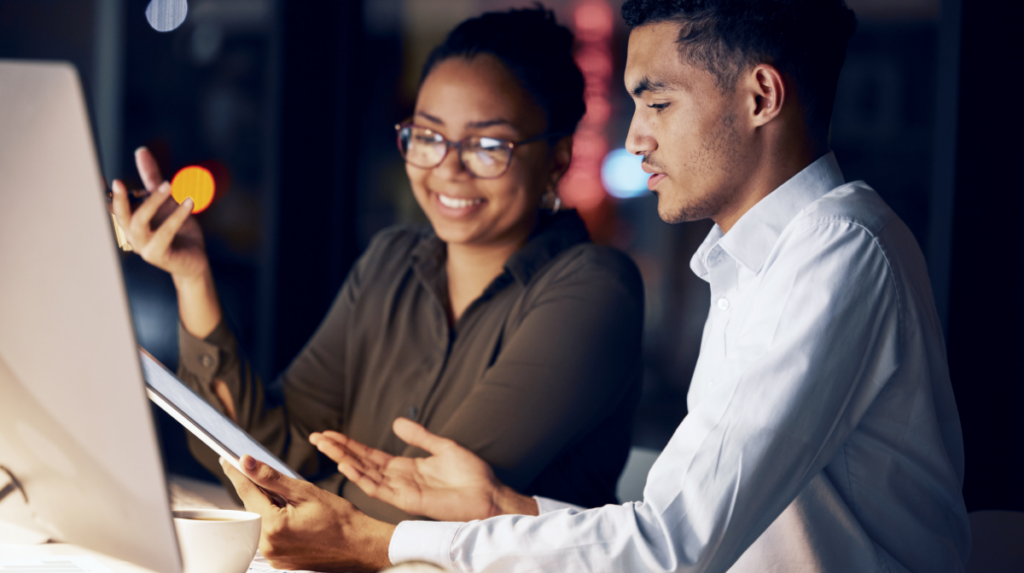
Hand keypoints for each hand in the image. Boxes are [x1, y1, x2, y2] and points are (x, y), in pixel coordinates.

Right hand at [111, 147, 208, 280]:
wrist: (195, 260)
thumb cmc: (178, 230)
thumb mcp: (167, 200)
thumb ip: (152, 178)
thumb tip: (140, 151)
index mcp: (131, 221)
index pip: (113, 207)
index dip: (103, 193)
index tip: (100, 177)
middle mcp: (132, 235)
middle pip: (121, 215)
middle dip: (119, 199)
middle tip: (120, 182)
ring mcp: (144, 247)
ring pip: (139, 223)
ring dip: (152, 202)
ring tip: (167, 185)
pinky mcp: (159, 255)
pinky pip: (164, 233)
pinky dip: (176, 216)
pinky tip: (188, 202)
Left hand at [220, 455, 394, 572]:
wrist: (360, 546)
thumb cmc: (340, 520)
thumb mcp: (305, 492)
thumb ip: (271, 477)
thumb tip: (247, 463)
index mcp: (273, 526)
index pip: (246, 491)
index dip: (237, 472)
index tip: (228, 459)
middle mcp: (268, 546)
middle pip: (252, 508)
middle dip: (260, 492)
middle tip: (282, 484)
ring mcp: (274, 556)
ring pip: (261, 521)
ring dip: (270, 508)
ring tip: (297, 506)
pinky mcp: (280, 561)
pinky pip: (270, 535)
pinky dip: (277, 522)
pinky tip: (297, 519)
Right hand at [310, 418, 537, 521]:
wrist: (488, 494)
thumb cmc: (471, 475)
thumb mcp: (442, 447)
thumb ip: (419, 436)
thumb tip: (396, 423)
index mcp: (405, 467)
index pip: (369, 455)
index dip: (349, 445)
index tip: (330, 434)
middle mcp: (398, 479)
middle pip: (360, 463)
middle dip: (338, 450)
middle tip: (316, 437)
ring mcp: (400, 490)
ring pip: (364, 474)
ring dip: (344, 460)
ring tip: (325, 445)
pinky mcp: (407, 500)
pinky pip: (379, 489)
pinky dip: (361, 478)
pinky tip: (347, 466)